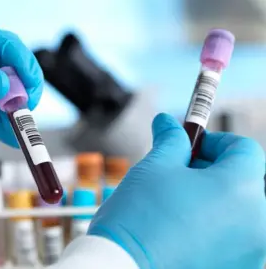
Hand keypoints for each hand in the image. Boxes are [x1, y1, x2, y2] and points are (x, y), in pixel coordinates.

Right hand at [88, 113, 265, 268]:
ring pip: (240, 212)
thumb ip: (171, 139)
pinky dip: (215, 228)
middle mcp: (259, 221)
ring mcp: (251, 251)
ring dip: (215, 200)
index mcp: (242, 187)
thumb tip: (168, 122)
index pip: (245, 150)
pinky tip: (182, 229)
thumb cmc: (139, 216)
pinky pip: (233, 239)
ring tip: (178, 204)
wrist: (124, 267)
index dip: (215, 142)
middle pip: (246, 181)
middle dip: (214, 171)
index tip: (191, 147)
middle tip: (179, 174)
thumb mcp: (154, 166)